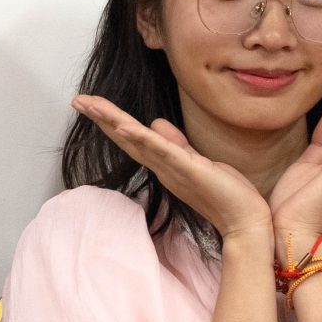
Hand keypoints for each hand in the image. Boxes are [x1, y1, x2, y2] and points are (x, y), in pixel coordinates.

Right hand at [72, 95, 272, 243]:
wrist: (244, 221)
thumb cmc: (224, 193)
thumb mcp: (196, 161)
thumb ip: (175, 143)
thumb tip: (154, 123)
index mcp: (164, 163)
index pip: (132, 138)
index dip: (111, 121)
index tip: (90, 104)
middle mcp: (163, 167)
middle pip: (126, 138)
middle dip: (101, 118)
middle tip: (77, 100)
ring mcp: (173, 169)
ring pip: (137, 141)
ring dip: (112, 122)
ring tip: (90, 106)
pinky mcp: (189, 169)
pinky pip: (163, 151)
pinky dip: (143, 138)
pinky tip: (126, 126)